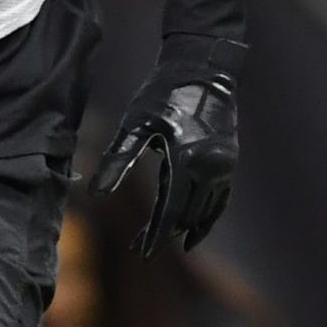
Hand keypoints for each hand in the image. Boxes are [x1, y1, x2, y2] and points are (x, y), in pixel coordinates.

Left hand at [98, 66, 237, 254]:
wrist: (203, 73)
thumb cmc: (161, 96)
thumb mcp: (135, 125)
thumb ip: (118, 160)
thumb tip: (97, 192)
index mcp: (186, 160)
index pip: (170, 210)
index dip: (155, 234)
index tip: (140, 253)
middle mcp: (211, 169)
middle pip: (187, 214)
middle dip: (164, 233)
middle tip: (138, 247)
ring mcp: (224, 167)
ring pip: (206, 211)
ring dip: (185, 228)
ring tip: (163, 240)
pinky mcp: (229, 163)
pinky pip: (220, 201)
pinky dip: (207, 217)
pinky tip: (194, 230)